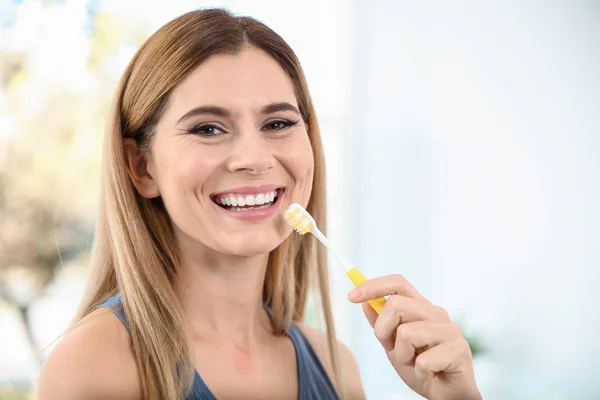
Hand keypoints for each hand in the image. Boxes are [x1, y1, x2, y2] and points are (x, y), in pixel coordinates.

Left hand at [348, 274, 481, 399]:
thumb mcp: (393, 346)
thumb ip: (381, 324)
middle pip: (396, 304)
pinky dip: (419, 372)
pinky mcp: (459, 351)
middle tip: (393, 349)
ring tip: (416, 364)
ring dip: (402, 356)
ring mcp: (450, 330)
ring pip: (407, 333)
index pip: (398, 283)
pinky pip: (422, 361)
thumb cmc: (422, 369)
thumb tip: (365, 301)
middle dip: (383, 330)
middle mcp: (438, 313)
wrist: (446, 396)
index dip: (373, 286)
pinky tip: (430, 374)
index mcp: (422, 308)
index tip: (352, 296)